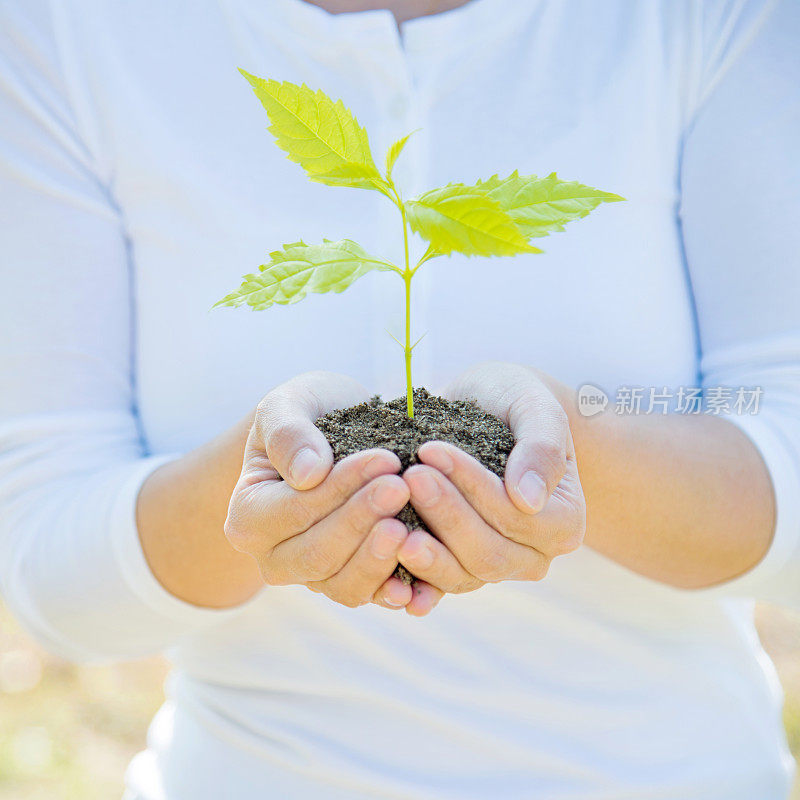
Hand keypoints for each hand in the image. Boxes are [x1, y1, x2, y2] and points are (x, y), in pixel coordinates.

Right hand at [224, 371, 415, 610]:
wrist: (335, 433)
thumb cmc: (309, 414)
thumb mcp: (290, 404)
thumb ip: (289, 433)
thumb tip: (308, 474)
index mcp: (248, 516)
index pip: (295, 511)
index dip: (340, 488)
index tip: (385, 459)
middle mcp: (274, 557)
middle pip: (318, 555)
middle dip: (362, 521)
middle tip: (402, 488)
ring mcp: (313, 577)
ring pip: (343, 585)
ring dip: (379, 558)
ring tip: (410, 526)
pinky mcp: (350, 583)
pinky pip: (370, 597)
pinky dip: (396, 591)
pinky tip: (419, 580)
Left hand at [396, 362, 585, 598]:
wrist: (485, 410)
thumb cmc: (513, 402)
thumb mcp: (534, 406)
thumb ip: (540, 446)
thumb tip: (528, 500)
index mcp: (563, 521)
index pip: (515, 515)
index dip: (473, 487)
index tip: (432, 450)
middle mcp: (533, 555)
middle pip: (487, 553)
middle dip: (445, 515)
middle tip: (409, 478)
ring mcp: (494, 567)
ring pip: (460, 576)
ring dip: (425, 552)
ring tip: (390, 523)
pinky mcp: (458, 569)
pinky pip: (435, 587)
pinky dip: (411, 585)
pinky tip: (384, 578)